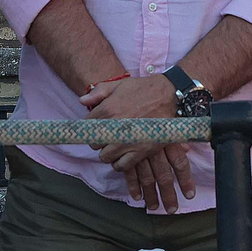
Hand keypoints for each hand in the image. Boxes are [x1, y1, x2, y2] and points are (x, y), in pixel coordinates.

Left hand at [80, 76, 195, 211]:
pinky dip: (120, 163)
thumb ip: (98, 92)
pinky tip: (123, 156)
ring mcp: (127, 141)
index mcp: (107, 110)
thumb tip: (82, 101)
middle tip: (108, 136)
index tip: (99, 127)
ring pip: (105, 157)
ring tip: (116, 146)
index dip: (92, 127)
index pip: (87, 127)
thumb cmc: (143, 89)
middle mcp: (114, 127)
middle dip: (99, 140)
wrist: (169, 95)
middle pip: (94, 144)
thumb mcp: (119, 84)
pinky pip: (122, 165)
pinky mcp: (141, 151)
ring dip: (108, 153)